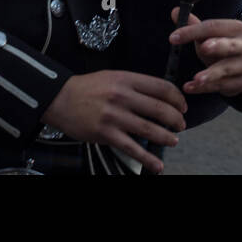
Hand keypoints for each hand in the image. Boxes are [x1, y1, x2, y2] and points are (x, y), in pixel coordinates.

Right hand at [41, 70, 186, 174]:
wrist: (60, 99)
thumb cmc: (87, 88)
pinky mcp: (106, 134)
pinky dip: (148, 159)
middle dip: (176, 119)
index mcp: (125, 79)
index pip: (161, 87)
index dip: (177, 98)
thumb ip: (134, 85)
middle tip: (181, 125)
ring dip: (167, 137)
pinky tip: (158, 165)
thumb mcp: (112, 77)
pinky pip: (132, 149)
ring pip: (149, 129)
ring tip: (174, 140)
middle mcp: (122, 97)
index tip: (182, 105)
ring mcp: (114, 117)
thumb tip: (158, 96)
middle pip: (159, 108)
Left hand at [170, 8, 241, 97]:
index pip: (214, 27)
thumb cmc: (220, 45)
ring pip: (226, 69)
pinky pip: (222, 86)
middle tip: (203, 48)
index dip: (192, 31)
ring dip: (210, 74)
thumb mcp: (208, 35)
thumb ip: (193, 25)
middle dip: (217, 46)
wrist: (238, 66)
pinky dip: (205, 88)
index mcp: (238, 28)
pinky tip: (190, 87)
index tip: (173, 38)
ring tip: (196, 78)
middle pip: (230, 45)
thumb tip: (175, 11)